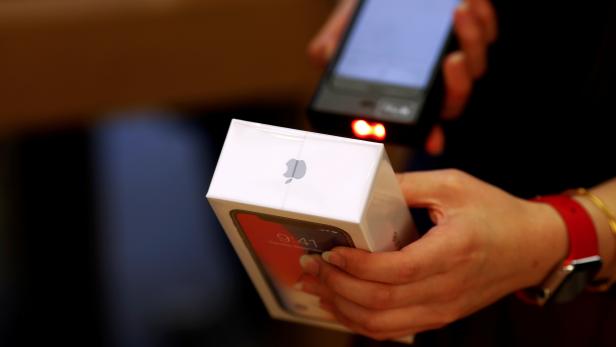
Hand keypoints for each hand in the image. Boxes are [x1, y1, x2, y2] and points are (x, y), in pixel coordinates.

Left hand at [299, 170, 567, 339]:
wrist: (532, 247)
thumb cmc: (496, 214)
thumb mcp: (453, 185)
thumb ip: (406, 186)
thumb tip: (363, 188)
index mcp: (452, 252)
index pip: (394, 271)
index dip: (356, 266)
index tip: (331, 251)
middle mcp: (447, 288)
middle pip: (380, 303)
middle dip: (337, 286)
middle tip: (311, 266)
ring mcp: (443, 308)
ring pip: (382, 324)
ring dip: (343, 308)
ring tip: (317, 287)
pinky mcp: (439, 316)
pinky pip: (393, 330)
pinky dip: (361, 321)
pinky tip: (342, 305)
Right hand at [307, 0, 497, 154]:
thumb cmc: (365, 12)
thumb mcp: (344, 27)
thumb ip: (332, 44)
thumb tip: (325, 56)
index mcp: (403, 92)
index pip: (419, 122)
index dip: (428, 135)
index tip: (433, 139)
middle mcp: (432, 82)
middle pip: (454, 98)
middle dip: (457, 82)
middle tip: (450, 60)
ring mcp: (455, 59)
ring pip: (474, 65)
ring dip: (471, 41)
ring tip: (458, 12)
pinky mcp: (471, 32)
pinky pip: (486, 34)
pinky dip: (481, 20)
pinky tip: (469, 4)